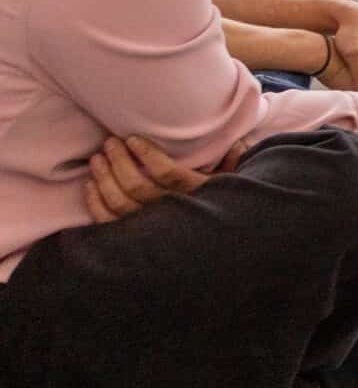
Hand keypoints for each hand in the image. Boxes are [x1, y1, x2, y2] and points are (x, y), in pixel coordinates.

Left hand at [82, 135, 241, 225]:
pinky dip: (95, 203)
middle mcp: (172, 214)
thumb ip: (235, 162)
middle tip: (110, 143)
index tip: (133, 139)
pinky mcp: (134, 238)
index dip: (147, 155)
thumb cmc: (223, 204)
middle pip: (137, 187)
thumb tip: (236, 144)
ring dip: (103, 178)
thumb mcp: (235, 182)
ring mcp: (151, 228)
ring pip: (119, 204)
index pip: (168, 174)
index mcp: (197, 195)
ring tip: (97, 159)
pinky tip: (90, 185)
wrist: (215, 248)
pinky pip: (108, 222)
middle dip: (118, 161)